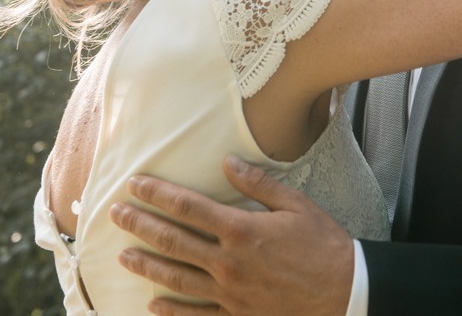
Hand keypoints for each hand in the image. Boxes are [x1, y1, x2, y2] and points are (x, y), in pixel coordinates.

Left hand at [111, 155, 354, 315]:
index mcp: (241, 230)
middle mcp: (228, 263)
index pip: (187, 208)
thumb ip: (257, 184)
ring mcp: (230, 294)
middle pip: (172, 241)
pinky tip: (153, 304)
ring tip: (123, 256)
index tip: (136, 184)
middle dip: (140, 225)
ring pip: (177, 279)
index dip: (157, 194)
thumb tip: (227, 161)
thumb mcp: (296, 205)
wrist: (345, 293)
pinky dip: (172, 311)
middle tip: (115, 215)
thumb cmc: (323, 246)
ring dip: (146, 266)